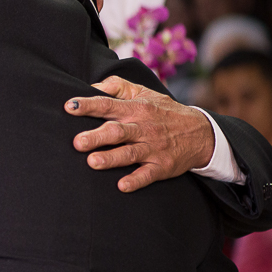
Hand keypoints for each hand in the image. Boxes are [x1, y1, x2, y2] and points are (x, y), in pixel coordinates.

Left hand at [65, 76, 213, 192]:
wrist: (202, 133)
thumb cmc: (164, 112)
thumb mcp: (144, 93)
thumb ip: (118, 87)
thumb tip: (92, 85)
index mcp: (136, 109)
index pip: (108, 105)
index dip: (88, 105)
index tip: (69, 107)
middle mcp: (143, 128)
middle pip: (117, 131)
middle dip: (96, 137)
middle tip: (77, 142)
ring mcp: (153, 148)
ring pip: (130, 153)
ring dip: (111, 158)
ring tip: (92, 162)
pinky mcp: (162, 166)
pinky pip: (148, 175)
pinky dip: (135, 180)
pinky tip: (122, 186)